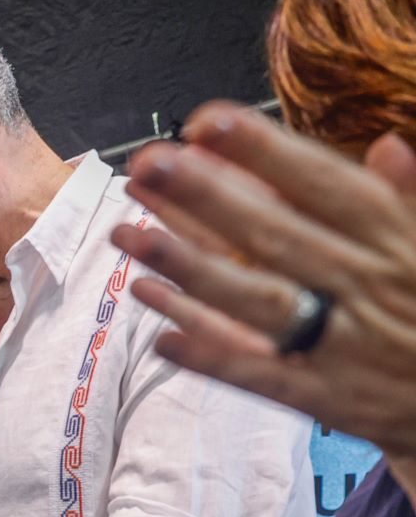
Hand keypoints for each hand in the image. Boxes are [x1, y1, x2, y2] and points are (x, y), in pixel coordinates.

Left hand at [113, 101, 415, 459]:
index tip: (205, 121)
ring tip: (128, 234)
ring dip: (188, 267)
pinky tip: (159, 334)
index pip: (324, 185)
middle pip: (274, 234)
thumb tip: (387, 144)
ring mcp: (340, 343)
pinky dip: (210, 355)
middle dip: (206, 196)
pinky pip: (257, 373)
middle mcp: (364, 286)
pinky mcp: (323, 396)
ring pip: (254, 300)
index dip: (264, 152)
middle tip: (147, 162)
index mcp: (396, 240)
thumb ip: (408, 200)